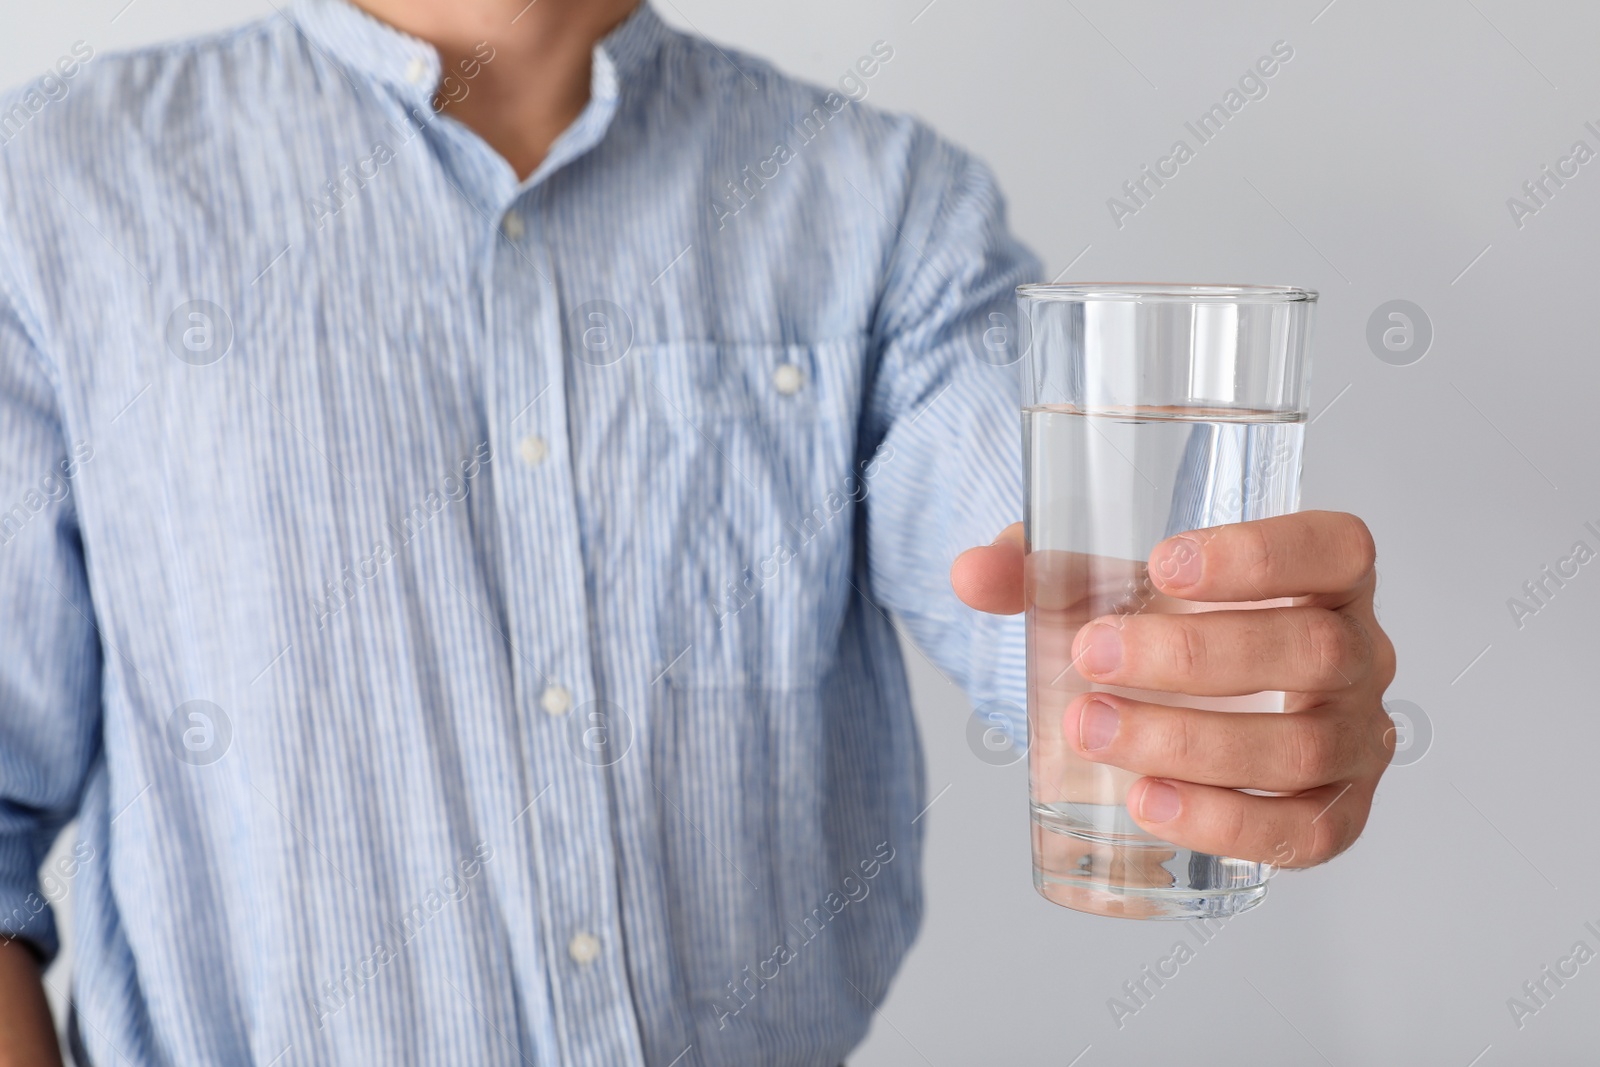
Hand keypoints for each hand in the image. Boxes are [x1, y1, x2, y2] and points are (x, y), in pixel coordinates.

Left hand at [951, 511, 1396, 868]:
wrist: (1183, 702)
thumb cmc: (1162, 627)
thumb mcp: (1105, 585)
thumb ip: (1036, 570)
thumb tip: (969, 573)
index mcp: (1326, 577)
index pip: (1337, 549)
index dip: (1263, 554)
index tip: (1162, 563)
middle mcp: (1361, 654)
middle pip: (1312, 651)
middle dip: (1193, 657)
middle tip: (1091, 654)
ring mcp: (1358, 740)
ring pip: (1302, 746)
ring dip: (1190, 742)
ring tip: (1091, 729)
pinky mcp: (1337, 813)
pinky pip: (1306, 833)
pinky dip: (1228, 822)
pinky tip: (1150, 803)